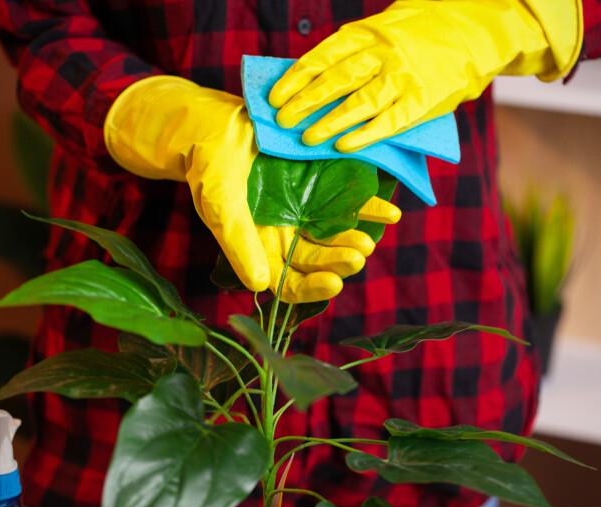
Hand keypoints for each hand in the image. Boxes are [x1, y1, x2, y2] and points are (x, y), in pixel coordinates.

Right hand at [104, 76, 399, 301]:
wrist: (214, 123)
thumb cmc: (210, 167)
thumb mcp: (221, 205)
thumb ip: (239, 243)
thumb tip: (258, 284)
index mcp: (262, 247)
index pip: (290, 283)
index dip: (312, 288)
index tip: (333, 284)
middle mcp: (287, 233)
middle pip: (318, 259)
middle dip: (338, 260)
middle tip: (358, 255)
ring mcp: (306, 208)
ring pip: (336, 233)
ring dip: (355, 239)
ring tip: (369, 241)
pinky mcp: (321, 183)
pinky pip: (349, 199)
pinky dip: (369, 207)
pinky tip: (390, 212)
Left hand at [269, 0, 581, 151]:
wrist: (474, 28)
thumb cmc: (417, 35)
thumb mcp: (381, 32)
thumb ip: (351, 54)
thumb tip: (310, 80)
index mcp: (368, 33)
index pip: (322, 58)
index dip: (296, 79)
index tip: (274, 98)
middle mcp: (383, 53)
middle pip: (336, 80)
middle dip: (305, 103)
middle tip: (282, 122)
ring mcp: (404, 76)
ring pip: (360, 101)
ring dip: (330, 122)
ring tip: (306, 139)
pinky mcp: (423, 100)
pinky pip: (390, 121)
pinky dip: (365, 134)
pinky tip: (344, 146)